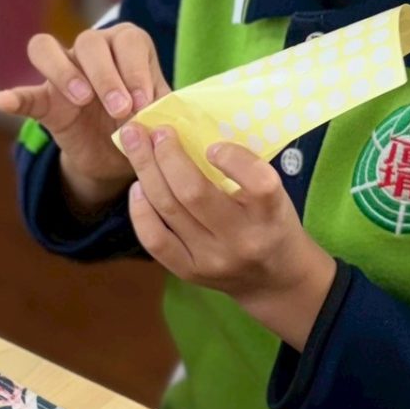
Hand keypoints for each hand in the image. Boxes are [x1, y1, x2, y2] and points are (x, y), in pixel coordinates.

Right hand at [0, 24, 170, 213]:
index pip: (128, 40)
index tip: (143, 102)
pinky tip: (4, 101)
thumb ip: (159, 109)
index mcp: (127, 47)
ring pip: (47, 48)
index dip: (136, 69)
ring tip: (83, 100)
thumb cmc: (143, 124)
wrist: (118, 158)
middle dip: (107, 76)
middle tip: (120, 109)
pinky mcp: (44, 101)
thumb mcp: (158, 116)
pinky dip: (13, 96)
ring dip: (65, 72)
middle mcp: (93, 51)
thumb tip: (155, 109)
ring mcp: (63, 72)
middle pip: (90, 41)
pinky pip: (25, 93)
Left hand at [117, 122, 336, 349]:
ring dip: (146, 171)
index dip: (232, 158)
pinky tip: (137, 187)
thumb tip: (192, 129)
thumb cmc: (271, 222)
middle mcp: (242, 239)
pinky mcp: (190, 273)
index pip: (257, 182)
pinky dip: (140, 210)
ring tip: (134, 143)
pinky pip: (154, 240)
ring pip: (169, 210)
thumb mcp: (274, 195)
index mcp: (270, 214)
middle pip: (193, 192)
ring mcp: (212, 259)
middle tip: (154, 129)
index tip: (213, 145)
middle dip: (167, 154)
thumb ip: (243, 169)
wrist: (275, 278)